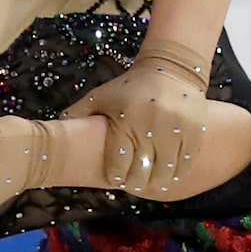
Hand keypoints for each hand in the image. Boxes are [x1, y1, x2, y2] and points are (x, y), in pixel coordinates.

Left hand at [61, 40, 212, 200]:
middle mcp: (151, 128)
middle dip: (135, 182)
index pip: (118, 166)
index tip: (117, 176)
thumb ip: (78, 113)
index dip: (117, 176)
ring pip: (164, 174)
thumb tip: (55, 131)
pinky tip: (167, 172)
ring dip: (156, 182)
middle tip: (133, 181)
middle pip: (141, 174)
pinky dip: (175, 173)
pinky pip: (184, 165)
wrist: (172, 69)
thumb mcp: (102, 95)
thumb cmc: (131, 86)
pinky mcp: (194, 134)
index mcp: (126, 122)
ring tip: (150, 180)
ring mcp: (175, 132)